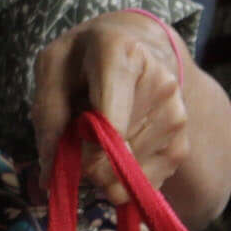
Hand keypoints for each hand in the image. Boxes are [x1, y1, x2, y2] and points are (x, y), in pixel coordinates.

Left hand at [31, 12, 191, 202]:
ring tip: (100, 132)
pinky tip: (117, 146)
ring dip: (104, 169)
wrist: (134, 45)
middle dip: (88, 160)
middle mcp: (160, 84)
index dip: (86, 153)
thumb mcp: (52, 67)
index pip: (112, 125)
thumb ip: (48, 116)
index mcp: (122, 56)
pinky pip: (144, 185)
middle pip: (119, 155)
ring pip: (129, 175)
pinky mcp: (181, 146)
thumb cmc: (85, 58)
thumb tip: (52, 175)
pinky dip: (121, 179)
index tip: (71, 151)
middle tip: (78, 133)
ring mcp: (176, 117)